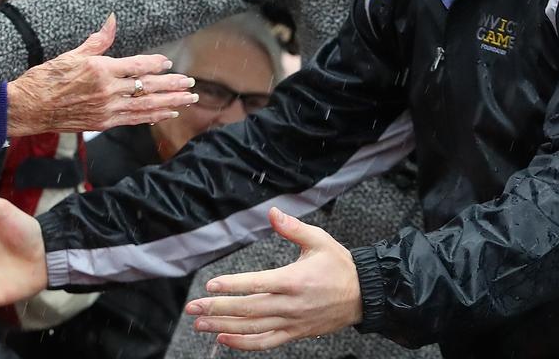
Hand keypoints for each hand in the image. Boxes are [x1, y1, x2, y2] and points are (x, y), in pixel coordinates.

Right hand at [5, 15, 197, 135]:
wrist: (30, 107)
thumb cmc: (46, 79)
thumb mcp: (72, 55)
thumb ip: (97, 41)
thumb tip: (111, 21)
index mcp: (101, 70)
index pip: (137, 66)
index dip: (155, 65)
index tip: (168, 64)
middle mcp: (108, 91)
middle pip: (148, 87)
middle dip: (172, 86)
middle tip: (191, 84)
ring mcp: (107, 109)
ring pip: (146, 106)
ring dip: (170, 103)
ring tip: (188, 100)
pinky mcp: (102, 123)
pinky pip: (133, 120)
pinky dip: (151, 117)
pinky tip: (165, 114)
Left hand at [185, 208, 362, 350]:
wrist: (364, 296)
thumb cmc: (340, 266)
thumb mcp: (320, 241)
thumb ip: (293, 228)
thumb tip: (273, 213)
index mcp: (294, 280)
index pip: (256, 284)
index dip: (232, 286)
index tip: (209, 285)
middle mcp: (291, 304)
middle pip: (248, 310)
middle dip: (218, 308)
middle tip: (193, 308)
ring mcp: (292, 322)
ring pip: (253, 329)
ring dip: (224, 327)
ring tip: (201, 324)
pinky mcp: (296, 333)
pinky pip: (266, 342)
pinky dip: (244, 345)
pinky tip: (224, 340)